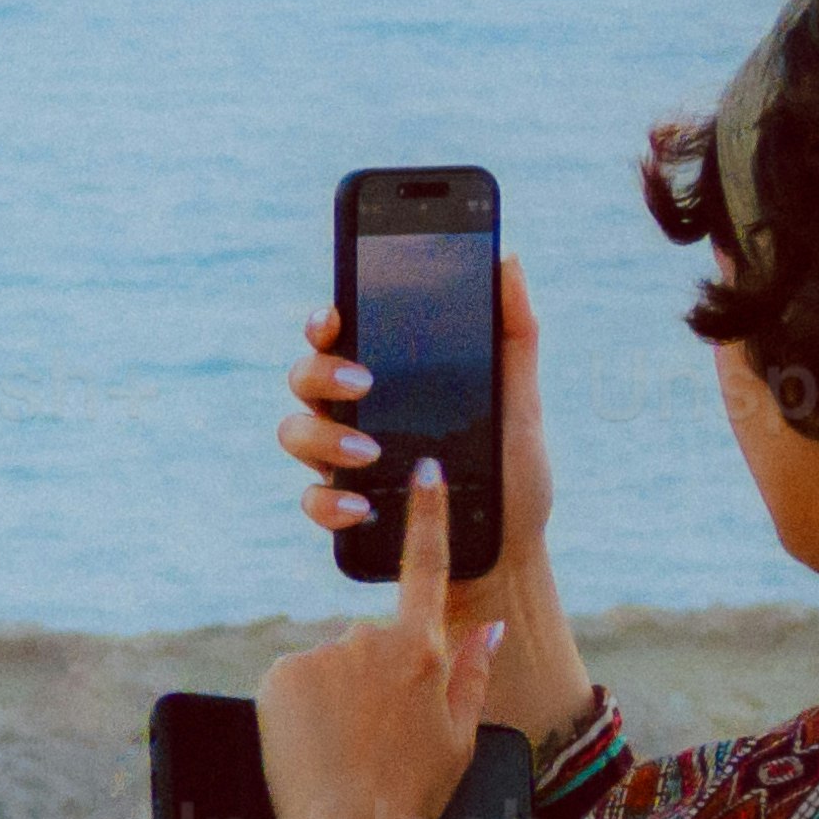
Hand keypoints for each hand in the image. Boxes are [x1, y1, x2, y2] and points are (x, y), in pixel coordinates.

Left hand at [257, 450, 508, 818]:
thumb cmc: (411, 795)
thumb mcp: (459, 738)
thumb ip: (473, 673)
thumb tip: (490, 626)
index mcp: (423, 652)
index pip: (427, 567)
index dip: (428, 515)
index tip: (426, 469)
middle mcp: (371, 640)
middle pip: (370, 642)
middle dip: (370, 679)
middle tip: (374, 741)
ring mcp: (323, 654)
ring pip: (329, 666)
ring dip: (333, 698)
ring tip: (340, 752)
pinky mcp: (281, 673)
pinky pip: (292, 681)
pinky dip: (297, 708)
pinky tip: (309, 746)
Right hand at [283, 261, 551, 596]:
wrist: (510, 559)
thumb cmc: (514, 478)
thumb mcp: (523, 406)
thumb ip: (516, 336)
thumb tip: (509, 260)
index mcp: (394, 380)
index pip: (343, 336)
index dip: (325, 320)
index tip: (335, 315)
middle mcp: (359, 415)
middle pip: (306, 376)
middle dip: (322, 371)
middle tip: (365, 382)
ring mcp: (345, 463)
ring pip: (295, 430)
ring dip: (323, 434)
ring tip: (368, 451)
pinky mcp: (345, 512)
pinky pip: (312, 500)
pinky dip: (328, 502)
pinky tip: (360, 506)